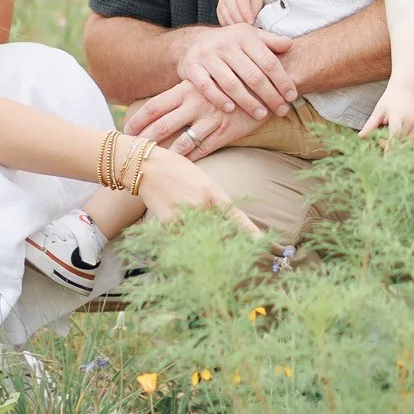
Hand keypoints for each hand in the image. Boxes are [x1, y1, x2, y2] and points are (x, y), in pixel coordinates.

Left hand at [126, 82, 258, 160]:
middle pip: (162, 125)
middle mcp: (196, 102)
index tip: (125, 130)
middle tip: (129, 153)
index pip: (154, 105)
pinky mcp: (227, 131)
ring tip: (150, 166)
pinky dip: (190, 160)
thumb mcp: (206, 81)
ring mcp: (212, 118)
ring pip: (181, 141)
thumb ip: (186, 93)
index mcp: (188, 87)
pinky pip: (204, 149)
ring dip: (165, 154)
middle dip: (143, 140)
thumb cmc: (232, 80)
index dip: (138, 119)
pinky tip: (179, 169)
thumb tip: (165, 106)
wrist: (268, 79)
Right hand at [135, 145, 261, 233]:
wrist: (147, 165)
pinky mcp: (169, 224)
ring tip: (190, 224)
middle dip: (222, 242)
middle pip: (219, 234)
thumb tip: (224, 222)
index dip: (252, 234)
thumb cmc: (176, 169)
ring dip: (201, 241)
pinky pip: (181, 239)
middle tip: (223, 245)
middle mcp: (202, 206)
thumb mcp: (202, 180)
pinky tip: (175, 220)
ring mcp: (185, 216)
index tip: (266, 247)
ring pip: (200, 238)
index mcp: (213, 192)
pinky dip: (182, 236)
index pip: (237, 218)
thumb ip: (213, 201)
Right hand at [176, 21, 297, 118]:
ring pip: (231, 83)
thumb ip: (270, 41)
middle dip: (270, 95)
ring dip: (248, 102)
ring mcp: (207, 56)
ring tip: (261, 115)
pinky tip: (231, 109)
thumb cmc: (230, 44)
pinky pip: (206, 87)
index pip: (268, 61)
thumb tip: (290, 45)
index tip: (291, 96)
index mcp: (244, 35)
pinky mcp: (191, 67)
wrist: (194, 42)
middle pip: (252, 75)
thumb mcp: (249, 36)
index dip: (282, 80)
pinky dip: (219, 99)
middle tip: (281, 110)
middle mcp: (225, 44)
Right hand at [214, 0, 266, 24]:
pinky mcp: (218, 10)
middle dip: (241, 21)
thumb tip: (249, 24)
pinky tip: (237, 29)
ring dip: (235, 25)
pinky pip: (222, 21)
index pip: (241, 1)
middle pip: (232, 10)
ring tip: (243, 30)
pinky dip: (229, 26)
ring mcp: (221, 2)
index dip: (246, 13)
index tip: (251, 22)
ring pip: (226, 16)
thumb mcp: (257, 3)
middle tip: (247, 28)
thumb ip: (253, 11)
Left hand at [361, 88, 413, 144]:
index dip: (391, 145)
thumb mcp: (379, 110)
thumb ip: (371, 124)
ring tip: (388, 137)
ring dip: (399, 146)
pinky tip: (397, 136)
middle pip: (402, 141)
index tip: (386, 157)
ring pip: (409, 143)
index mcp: (398, 115)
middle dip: (391, 146)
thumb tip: (360, 136)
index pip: (395, 133)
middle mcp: (410, 119)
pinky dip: (406, 143)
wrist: (406, 90)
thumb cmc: (389, 100)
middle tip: (380, 141)